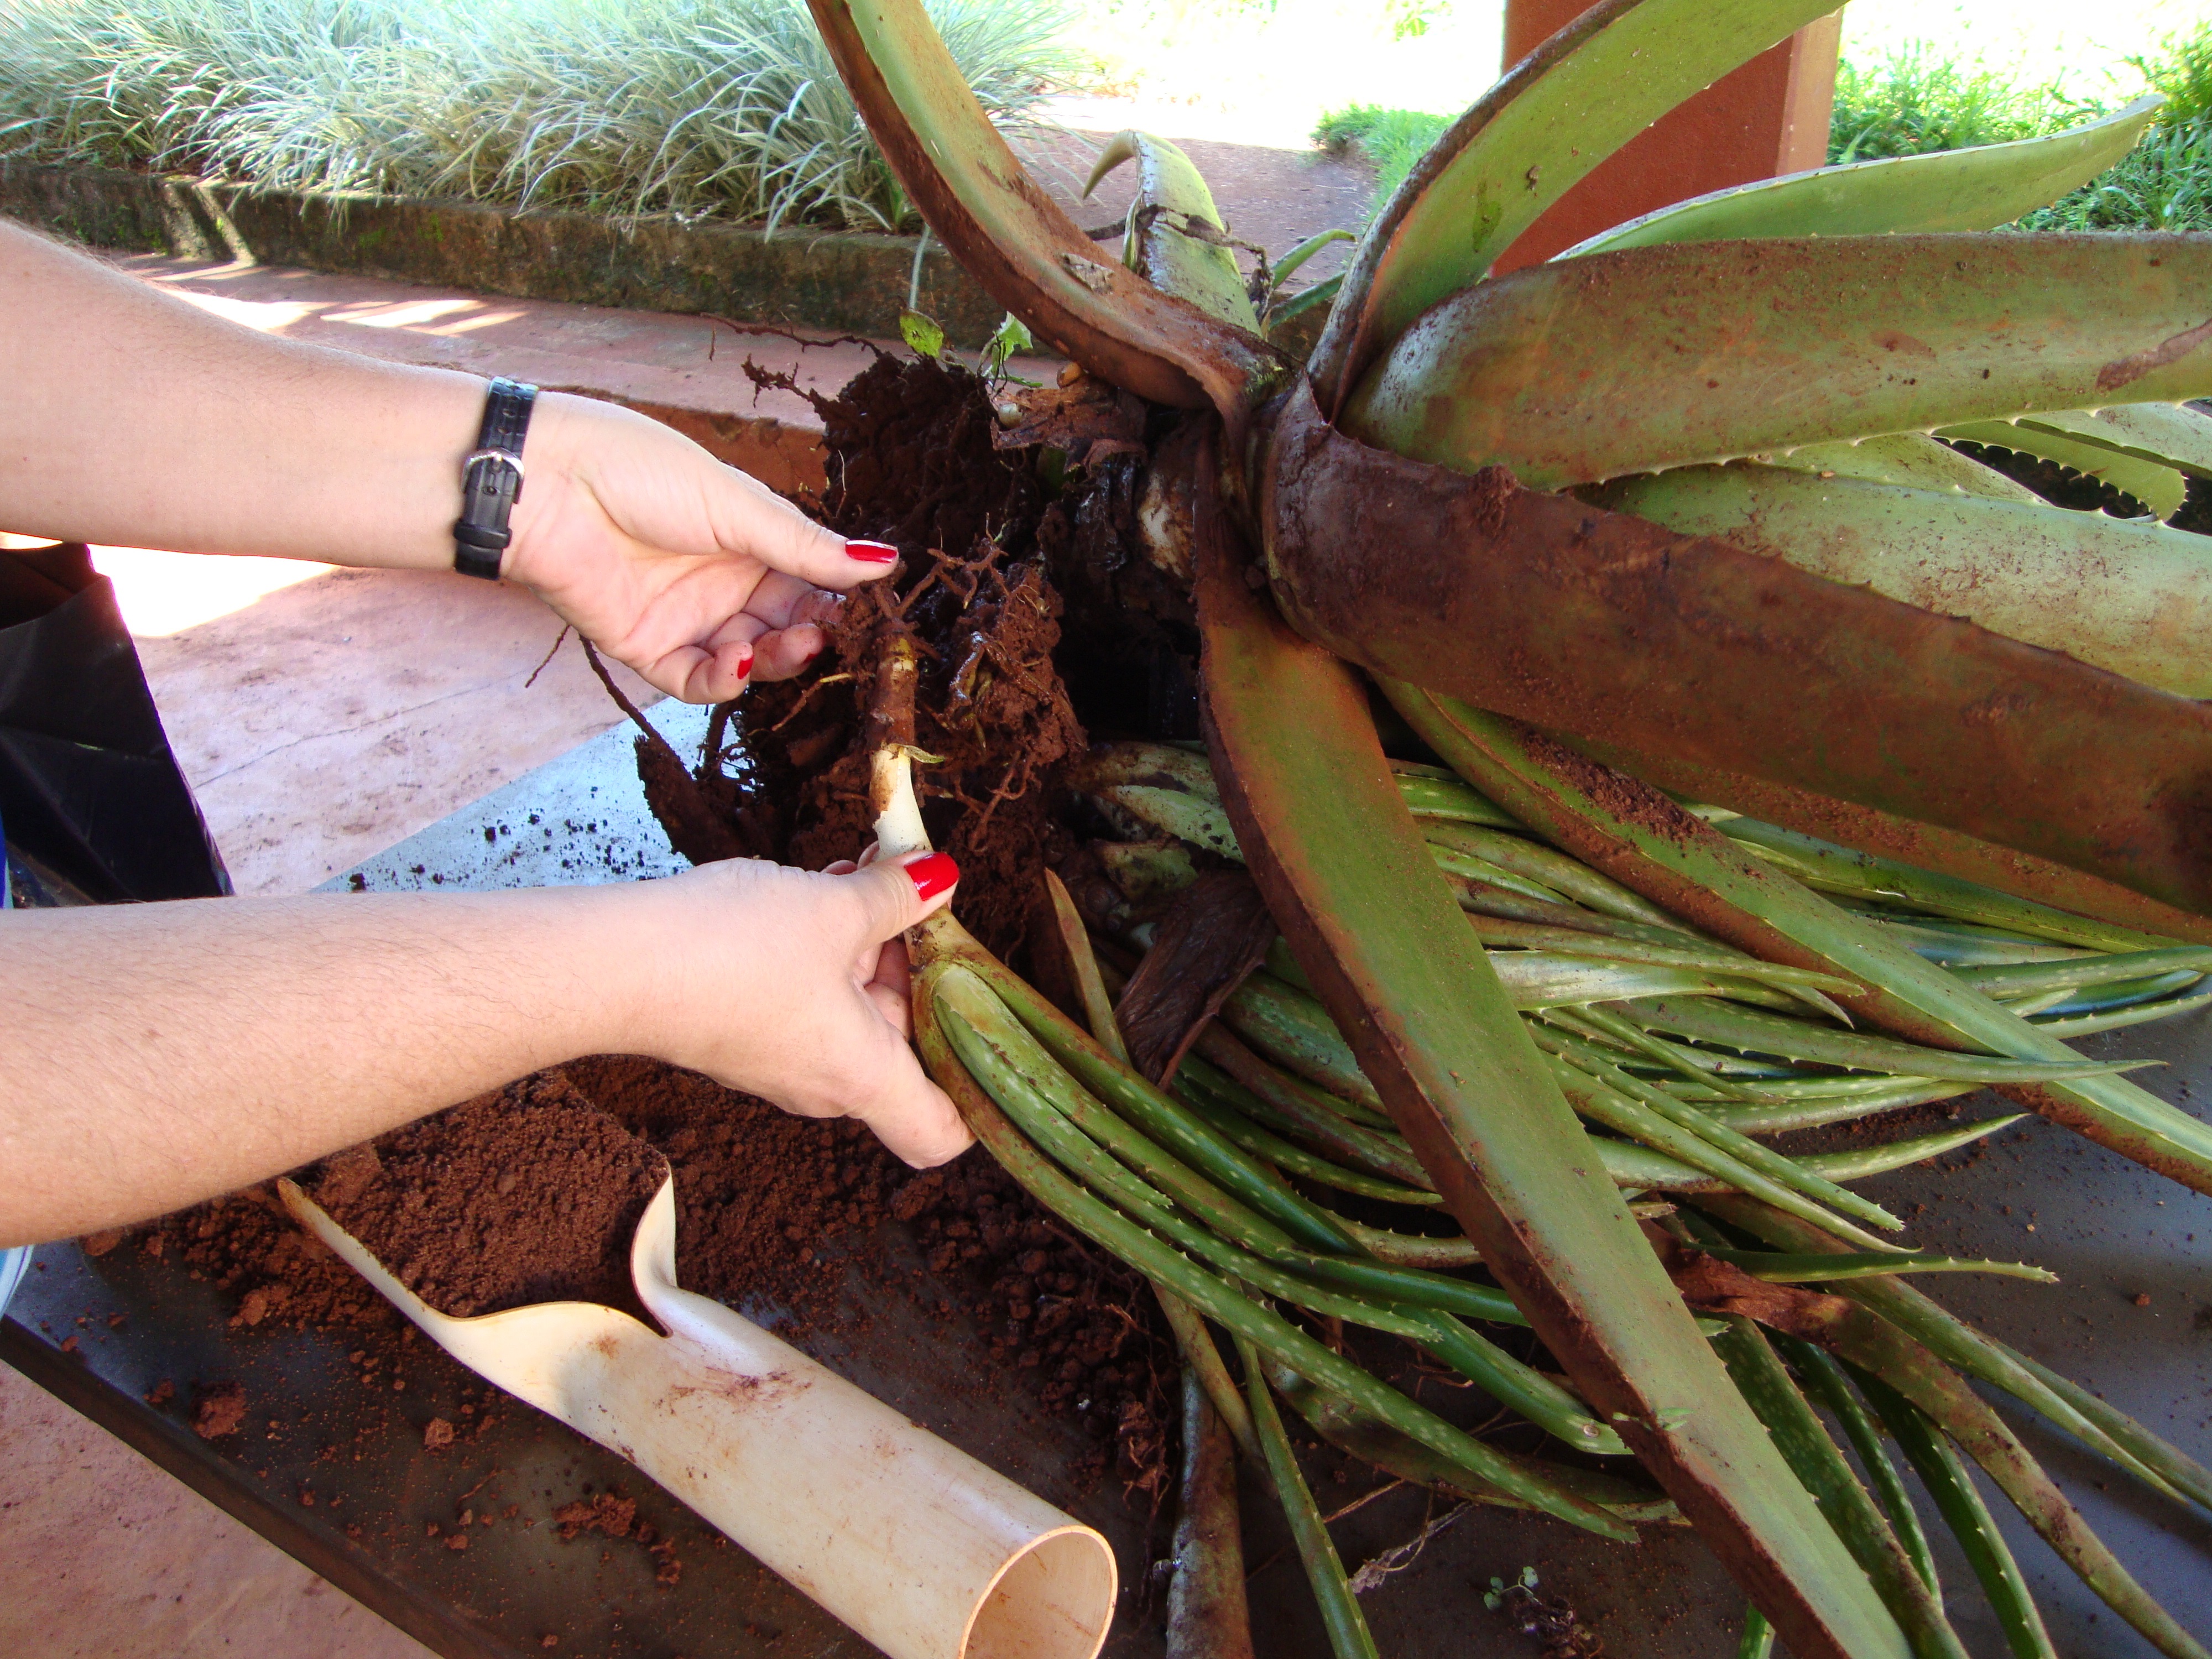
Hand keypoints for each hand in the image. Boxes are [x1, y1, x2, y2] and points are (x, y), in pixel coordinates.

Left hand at [504, 393, 896, 702]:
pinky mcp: (646, 648)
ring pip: (749, 658)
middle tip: (831, 632)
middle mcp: (722, 581)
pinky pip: (696, 680)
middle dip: (814, 632)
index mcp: (749, 538)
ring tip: (793, 643)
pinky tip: (737, 661)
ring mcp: (686, 617)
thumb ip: (806, 546)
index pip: (809, 579)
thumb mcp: (738, 506)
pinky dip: (723, 680)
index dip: (839, 598)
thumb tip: (885, 561)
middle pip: (785, 625)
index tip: (869, 611)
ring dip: (777, 658)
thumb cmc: (641, 472)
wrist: (548, 486)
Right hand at [635, 847, 971, 1165]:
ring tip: (865, 873)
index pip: (941, 1132)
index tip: (992, 1026)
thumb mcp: (834, 910)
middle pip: (903, 1044)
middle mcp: (825, 1084)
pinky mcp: (741, 1030)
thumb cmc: (731, 954)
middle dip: (917, 969)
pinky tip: (820, 886)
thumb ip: (896, 896)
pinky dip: (823, 947)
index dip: (977, 1097)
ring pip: (852, 1008)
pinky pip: (807, 996)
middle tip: (919, 898)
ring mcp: (780, 1060)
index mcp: (864, 1077)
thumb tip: (941, 878)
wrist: (614, 966)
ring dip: (867, 944)